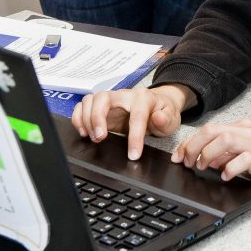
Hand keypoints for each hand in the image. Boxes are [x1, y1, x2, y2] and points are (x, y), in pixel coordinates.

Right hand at [72, 84, 194, 159]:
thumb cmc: (163, 111)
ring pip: (90, 100)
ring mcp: (110, 100)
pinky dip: (79, 118)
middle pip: (103, 98)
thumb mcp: (172, 117)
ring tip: (93, 137)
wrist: (158, 103)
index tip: (133, 155)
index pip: (137, 115)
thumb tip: (159, 118)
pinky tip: (83, 132)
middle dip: (97, 118)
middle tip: (100, 138)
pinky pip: (83, 106)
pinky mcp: (101, 106)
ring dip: (87, 119)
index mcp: (143, 98)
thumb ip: (166, 119)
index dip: (134, 136)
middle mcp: (124, 95)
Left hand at [171, 119, 250, 191]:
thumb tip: (205, 159)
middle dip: (193, 146)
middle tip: (187, 163)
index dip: (189, 143)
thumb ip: (228, 153)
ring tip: (204, 167)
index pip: (208, 129)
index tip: (178, 156)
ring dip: (208, 154)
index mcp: (242, 128)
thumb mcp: (248, 152)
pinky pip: (243, 158)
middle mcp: (247, 131)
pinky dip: (230, 167)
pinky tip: (226, 175)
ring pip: (224, 138)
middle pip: (212, 130)